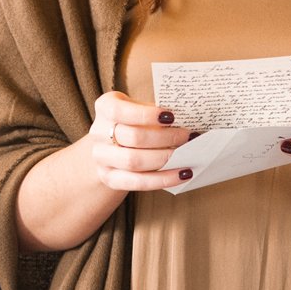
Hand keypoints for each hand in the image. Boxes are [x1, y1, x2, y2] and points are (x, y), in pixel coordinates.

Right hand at [81, 91, 195, 191]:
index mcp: (106, 107)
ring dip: (165, 159)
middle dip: (165, 138)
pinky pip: (138, 182)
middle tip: (189, 137)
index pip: (120, 110)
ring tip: (189, 155)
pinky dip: (164, 179)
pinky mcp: (109, 178)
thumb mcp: (141, 110)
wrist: (112, 146)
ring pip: (134, 161)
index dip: (146, 115)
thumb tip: (191, 121)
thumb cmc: (135, 122)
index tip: (172, 116)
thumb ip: (158, 114)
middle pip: (133, 138)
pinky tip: (184, 174)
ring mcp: (101, 157)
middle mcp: (98, 132)